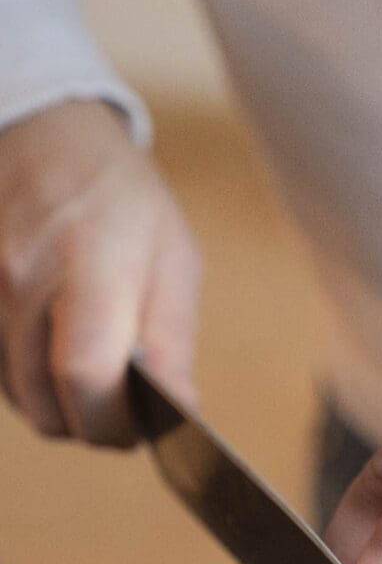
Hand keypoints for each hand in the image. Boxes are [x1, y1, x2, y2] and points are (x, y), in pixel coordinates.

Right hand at [0, 100, 199, 442]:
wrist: (39, 133)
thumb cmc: (119, 197)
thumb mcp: (171, 256)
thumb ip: (172, 340)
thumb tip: (180, 410)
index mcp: (90, 260)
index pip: (86, 376)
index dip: (113, 423)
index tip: (137, 430)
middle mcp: (23, 275)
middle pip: (45, 402)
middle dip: (89, 424)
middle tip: (120, 409)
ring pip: (18, 396)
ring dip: (57, 405)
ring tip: (91, 371)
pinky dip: (29, 380)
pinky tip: (54, 350)